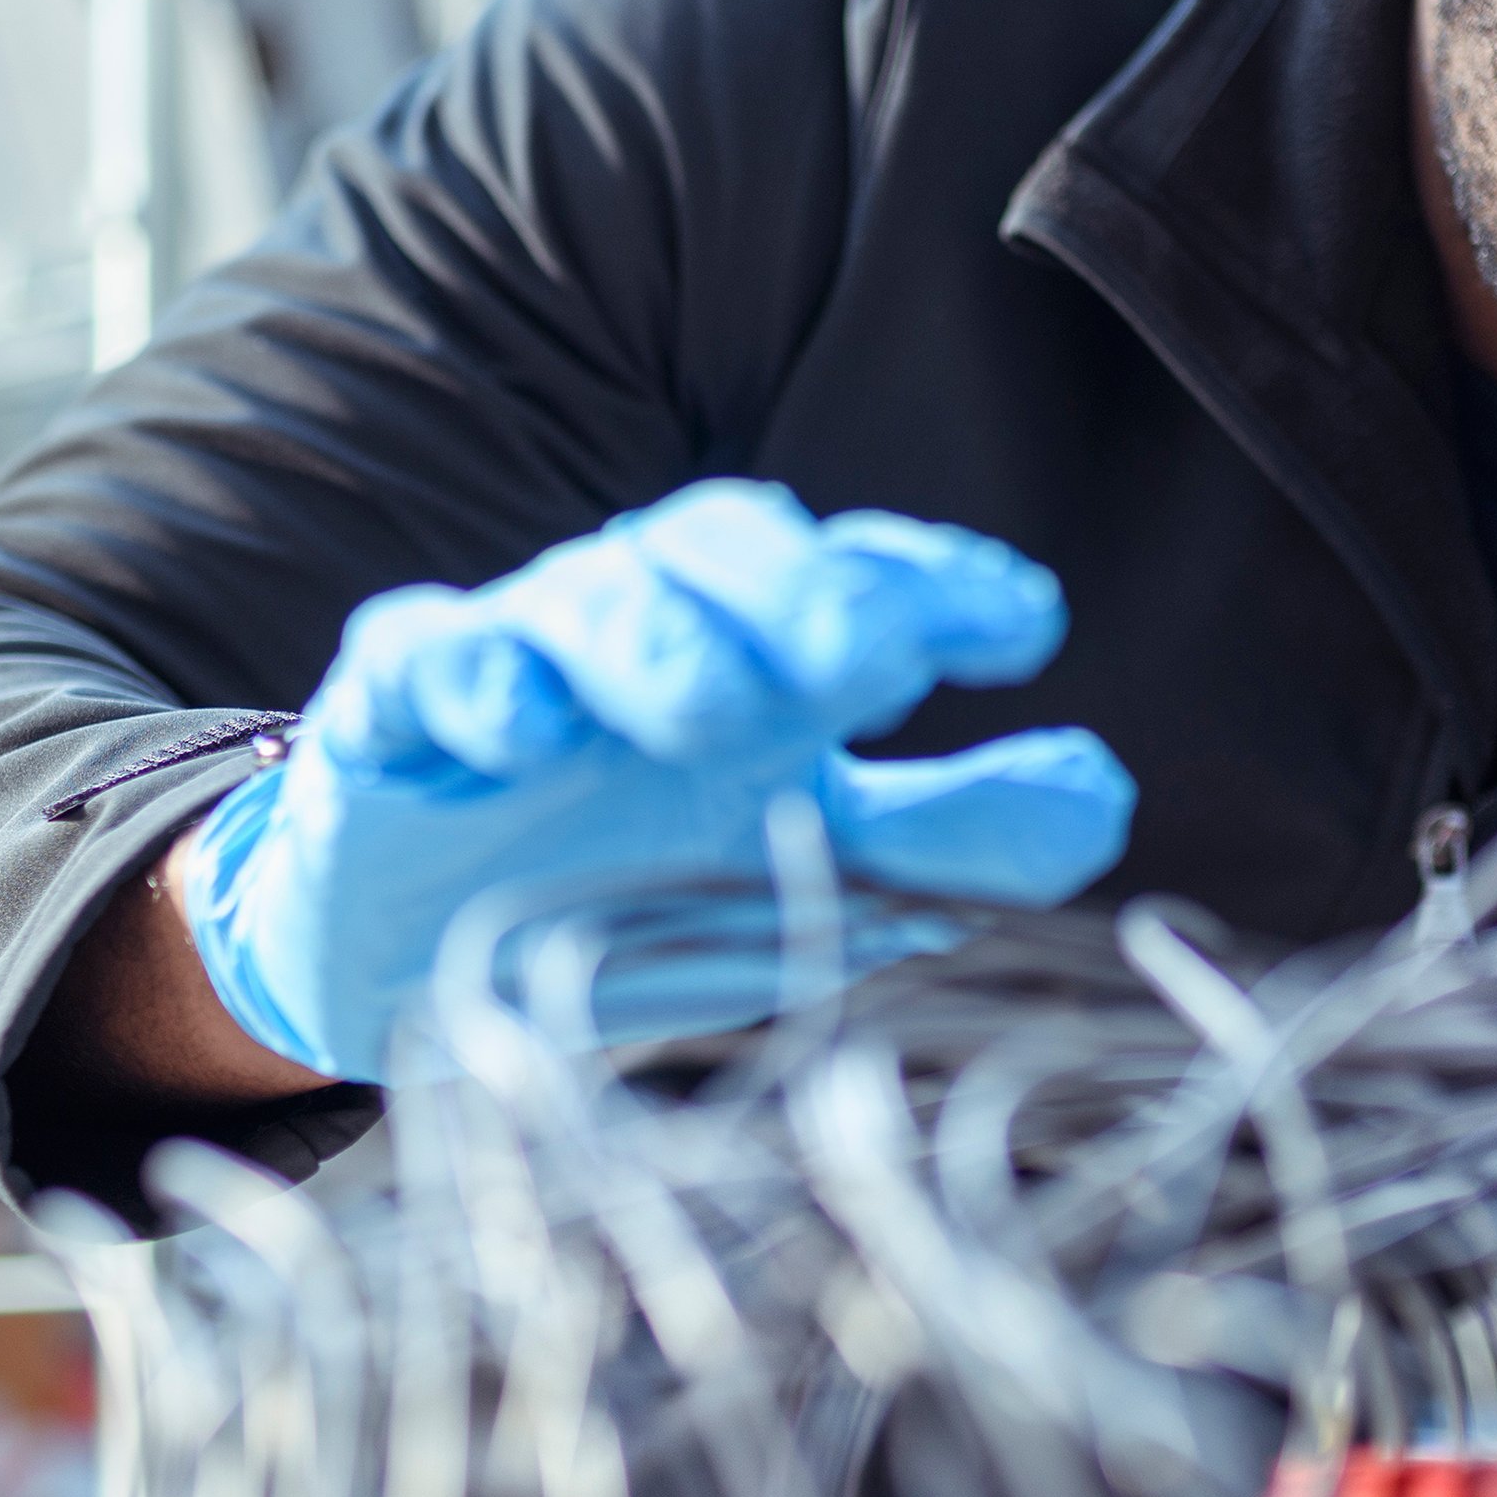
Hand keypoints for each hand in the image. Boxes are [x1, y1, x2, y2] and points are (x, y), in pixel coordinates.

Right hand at [173, 480, 1138, 1080]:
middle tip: (877, 660)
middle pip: (728, 549)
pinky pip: (427, 661)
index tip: (1029, 628)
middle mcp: (650, 621)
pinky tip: (522, 731)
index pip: (859, 576)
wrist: (407, 947)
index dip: (942, 584)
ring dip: (656, 642)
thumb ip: (949, 839)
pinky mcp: (394, 704)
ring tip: (711, 715)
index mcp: (761, 648)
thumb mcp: (803, 871)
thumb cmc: (630, 877)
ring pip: (590, 597)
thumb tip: (1102, 803)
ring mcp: (520, 653)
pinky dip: (475, 683)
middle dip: (806, 594)